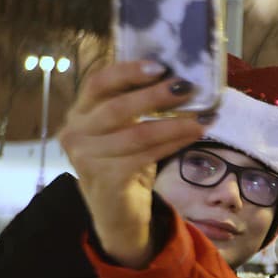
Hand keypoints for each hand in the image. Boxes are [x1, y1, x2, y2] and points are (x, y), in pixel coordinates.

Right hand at [58, 61, 205, 268]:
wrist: (116, 211)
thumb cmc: (124, 161)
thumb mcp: (124, 128)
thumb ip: (135, 103)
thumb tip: (177, 76)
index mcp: (79, 112)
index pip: (98, 83)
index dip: (127, 72)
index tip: (160, 66)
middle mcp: (75, 133)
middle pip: (116, 107)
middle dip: (155, 96)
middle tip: (187, 87)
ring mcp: (85, 158)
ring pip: (136, 134)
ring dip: (174, 123)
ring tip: (203, 118)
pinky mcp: (104, 179)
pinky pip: (145, 156)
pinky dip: (173, 143)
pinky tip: (192, 135)